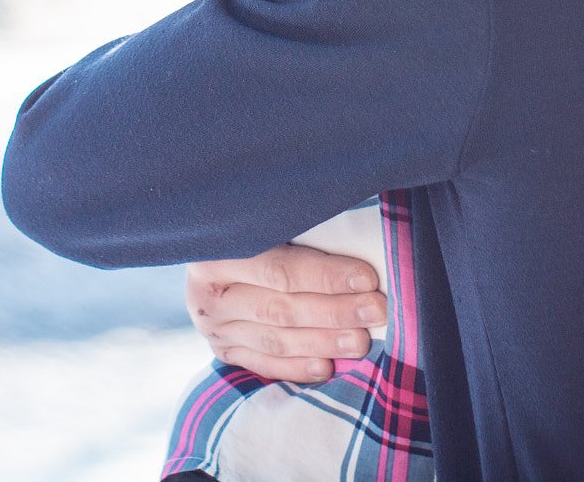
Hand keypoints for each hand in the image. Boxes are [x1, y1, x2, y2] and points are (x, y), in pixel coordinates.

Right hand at [184, 244, 388, 381]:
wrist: (215, 249)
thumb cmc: (256, 224)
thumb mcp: (265, 215)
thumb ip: (298, 224)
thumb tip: (356, 233)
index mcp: (216, 252)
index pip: (280, 270)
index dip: (326, 276)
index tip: (367, 279)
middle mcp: (208, 294)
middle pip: (280, 308)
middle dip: (334, 311)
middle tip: (375, 312)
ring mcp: (213, 327)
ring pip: (275, 340)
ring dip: (322, 342)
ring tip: (360, 341)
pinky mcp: (222, 349)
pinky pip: (262, 363)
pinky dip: (296, 367)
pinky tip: (327, 367)